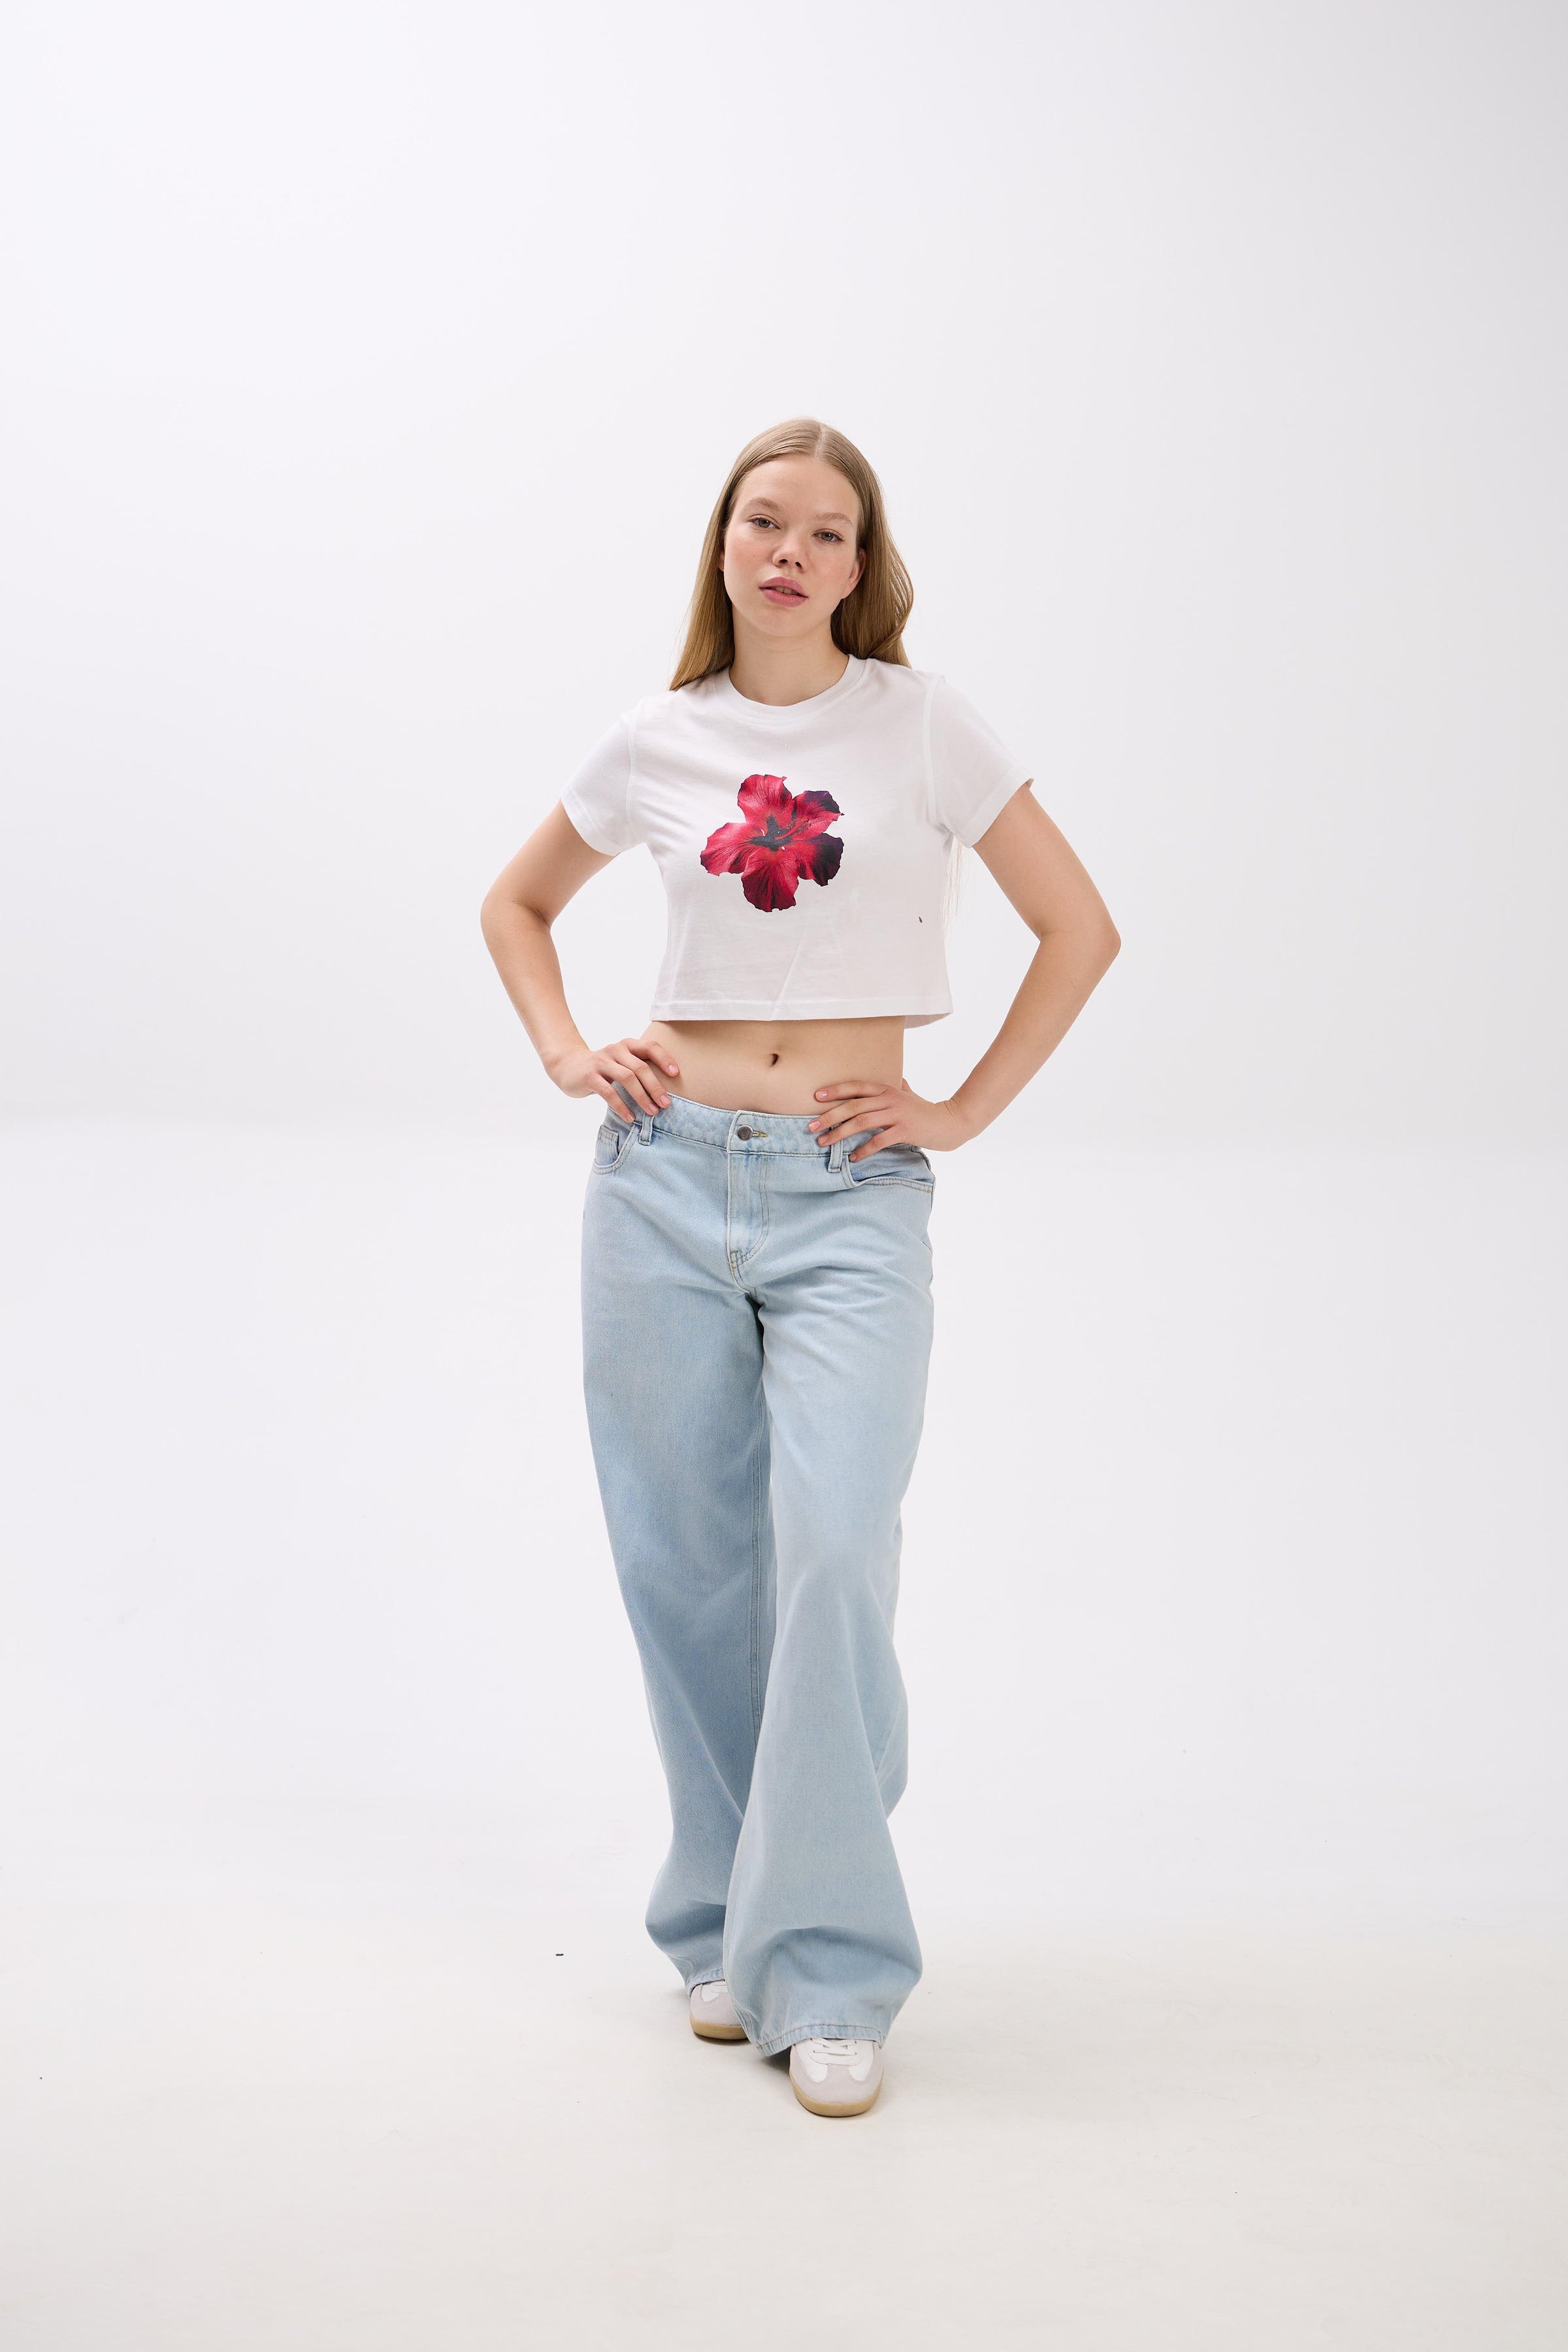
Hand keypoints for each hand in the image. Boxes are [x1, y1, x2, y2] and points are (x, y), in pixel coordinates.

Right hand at [550, 1036, 679, 1119]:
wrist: (568, 1066)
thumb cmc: (604, 1068)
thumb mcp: (621, 1062)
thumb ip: (638, 1068)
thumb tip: (666, 1092)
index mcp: (627, 1045)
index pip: (650, 1046)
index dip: (664, 1059)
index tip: (676, 1074)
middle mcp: (615, 1050)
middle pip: (640, 1067)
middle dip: (655, 1087)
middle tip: (666, 1104)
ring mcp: (601, 1062)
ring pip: (627, 1078)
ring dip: (641, 1097)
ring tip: (652, 1112)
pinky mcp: (589, 1076)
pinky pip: (609, 1092)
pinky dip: (621, 1106)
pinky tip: (630, 1117)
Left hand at [807, 1076, 974, 1161]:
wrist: (949, 1122)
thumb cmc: (925, 1109)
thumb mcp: (908, 1094)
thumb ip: (897, 1086)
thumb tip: (894, 1078)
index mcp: (887, 1089)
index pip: (856, 1087)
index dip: (836, 1090)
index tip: (816, 1096)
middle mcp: (889, 1099)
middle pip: (853, 1106)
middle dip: (829, 1116)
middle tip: (810, 1126)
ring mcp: (897, 1115)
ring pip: (862, 1122)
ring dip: (840, 1133)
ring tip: (823, 1142)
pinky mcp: (905, 1130)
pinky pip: (879, 1141)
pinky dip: (864, 1150)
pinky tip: (853, 1158)